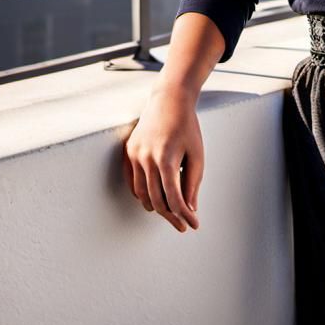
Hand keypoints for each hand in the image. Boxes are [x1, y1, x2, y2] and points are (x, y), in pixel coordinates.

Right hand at [122, 79, 202, 232]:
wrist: (169, 99)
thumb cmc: (187, 126)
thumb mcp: (196, 154)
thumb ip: (192, 183)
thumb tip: (190, 209)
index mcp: (165, 158)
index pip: (173, 198)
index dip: (184, 215)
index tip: (193, 225)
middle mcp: (146, 158)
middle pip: (156, 200)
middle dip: (171, 216)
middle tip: (183, 225)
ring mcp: (134, 155)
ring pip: (141, 194)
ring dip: (156, 207)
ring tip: (171, 212)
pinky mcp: (128, 151)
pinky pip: (132, 182)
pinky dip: (143, 194)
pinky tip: (156, 198)